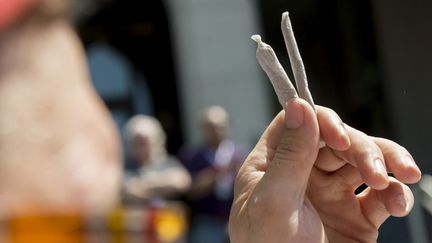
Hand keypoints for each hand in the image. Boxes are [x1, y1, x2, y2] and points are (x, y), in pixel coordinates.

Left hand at [228, 98, 420, 242]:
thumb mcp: (273, 202)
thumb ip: (288, 156)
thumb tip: (299, 107)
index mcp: (272, 166)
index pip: (297, 124)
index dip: (321, 121)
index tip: (339, 137)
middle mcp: (301, 176)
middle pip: (337, 141)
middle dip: (362, 148)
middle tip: (375, 170)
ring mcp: (330, 195)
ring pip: (363, 162)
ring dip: (386, 164)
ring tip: (401, 178)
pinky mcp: (356, 217)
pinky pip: (380, 196)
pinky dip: (395, 195)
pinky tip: (397, 203)